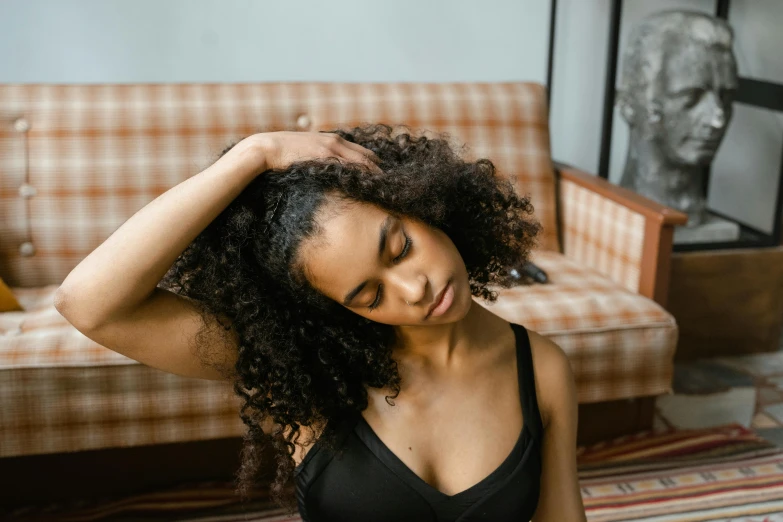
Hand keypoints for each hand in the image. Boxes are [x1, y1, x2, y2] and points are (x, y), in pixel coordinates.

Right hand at [251, 131, 382, 174]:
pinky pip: (347, 168)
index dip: (374, 164)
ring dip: (374, 174)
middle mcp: (335, 142)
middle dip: (380, 170)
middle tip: (392, 184)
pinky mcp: (324, 157)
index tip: (384, 176)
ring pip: (361, 162)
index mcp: (332, 140)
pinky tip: (369, 185)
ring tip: (387, 187)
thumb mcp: (306, 151)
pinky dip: (360, 176)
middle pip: (367, 156)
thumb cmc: (283, 153)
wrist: (267, 148)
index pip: (362, 152)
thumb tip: (326, 171)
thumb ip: (319, 158)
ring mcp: (330, 149)